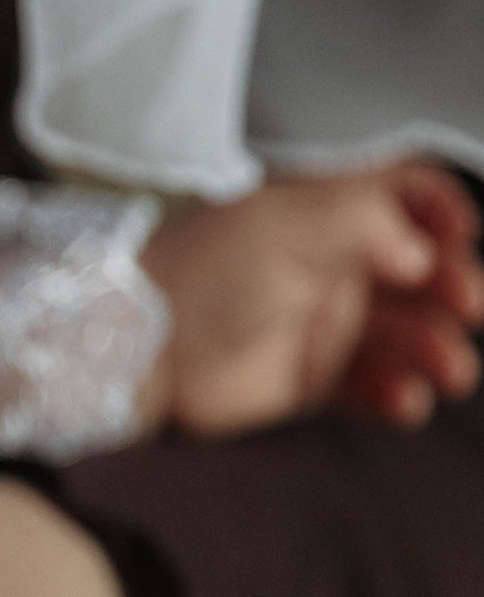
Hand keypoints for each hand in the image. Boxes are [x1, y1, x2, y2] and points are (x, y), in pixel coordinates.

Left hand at [143, 164, 483, 436]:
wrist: (145, 345)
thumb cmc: (207, 270)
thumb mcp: (288, 224)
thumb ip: (365, 221)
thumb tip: (422, 250)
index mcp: (326, 210)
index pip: (404, 194)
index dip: (441, 210)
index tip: (462, 235)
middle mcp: (334, 262)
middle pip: (423, 269)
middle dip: (454, 285)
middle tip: (467, 306)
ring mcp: (326, 322)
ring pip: (407, 333)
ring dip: (436, 347)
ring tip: (448, 369)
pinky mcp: (313, 379)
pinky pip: (373, 386)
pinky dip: (396, 394)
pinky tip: (403, 401)